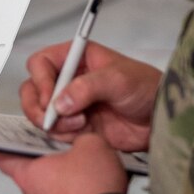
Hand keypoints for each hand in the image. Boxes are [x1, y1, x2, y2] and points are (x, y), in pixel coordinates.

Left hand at [0, 131, 127, 193]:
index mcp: (28, 174)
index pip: (2, 157)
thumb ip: (81, 135)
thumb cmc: (91, 188)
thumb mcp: (91, 144)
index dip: (3, 142)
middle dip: (43, 153)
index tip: (7, 135)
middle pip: (29, 168)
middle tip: (56, 139)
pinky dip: (73, 186)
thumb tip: (82, 139)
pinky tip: (90, 176)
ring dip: (61, 170)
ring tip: (79, 157)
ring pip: (48, 183)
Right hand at [19, 40, 160, 152]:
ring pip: (41, 113)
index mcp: (76, 58)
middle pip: (32, 89)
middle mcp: (69, 80)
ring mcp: (70, 104)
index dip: (40, 80)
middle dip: (39, 106)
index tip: (49, 98)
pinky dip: (63, 135)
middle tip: (53, 118)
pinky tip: (84, 133)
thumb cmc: (146, 88)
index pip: (41, 63)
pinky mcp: (76, 125)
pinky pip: (55, 132)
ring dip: (53, 123)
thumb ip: (88, 87)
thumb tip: (61, 101)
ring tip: (80, 124)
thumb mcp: (118, 79)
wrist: (160, 119)